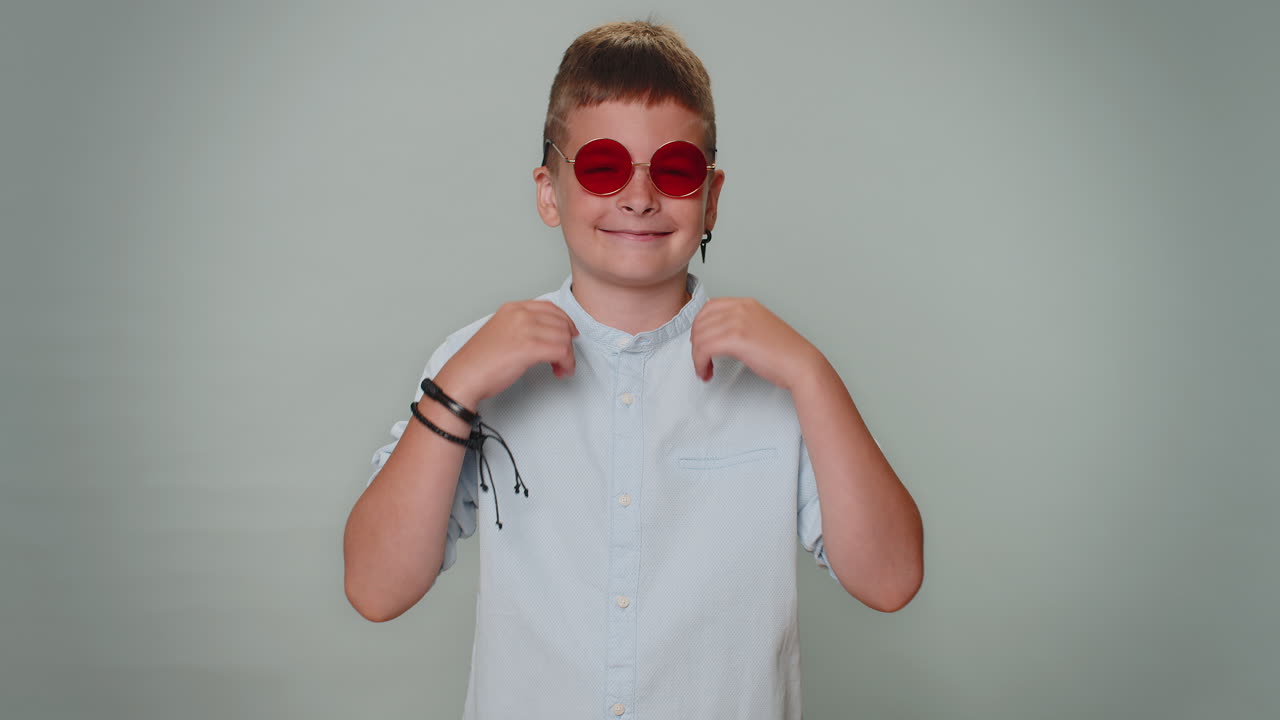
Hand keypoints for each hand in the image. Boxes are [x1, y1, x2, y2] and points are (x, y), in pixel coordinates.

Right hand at [435, 300, 578, 404]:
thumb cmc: (479, 361)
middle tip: (564, 357)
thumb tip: (546, 335)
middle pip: (560, 322)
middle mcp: (520, 314)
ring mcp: (525, 329)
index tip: (570, 335)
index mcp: (512, 308)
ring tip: (561, 367)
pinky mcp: (529, 347)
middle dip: (568, 342)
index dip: (565, 322)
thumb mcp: (501, 332)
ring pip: (564, 337)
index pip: (550, 308)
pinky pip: (561, 351)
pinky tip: (561, 370)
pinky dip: (567, 363)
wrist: (464, 376)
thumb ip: (522, 328)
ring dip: (568, 355)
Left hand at [689, 297, 819, 391]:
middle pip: (701, 321)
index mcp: (746, 304)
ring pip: (700, 337)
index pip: (709, 307)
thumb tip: (717, 335)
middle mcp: (740, 308)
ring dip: (697, 357)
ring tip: (704, 369)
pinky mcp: (736, 338)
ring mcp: (738, 321)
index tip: (700, 342)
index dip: (699, 326)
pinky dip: (700, 363)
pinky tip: (706, 372)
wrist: (801, 363)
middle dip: (695, 343)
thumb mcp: (760, 328)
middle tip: (700, 359)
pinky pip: (704, 348)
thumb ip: (739, 326)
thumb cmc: (785, 353)